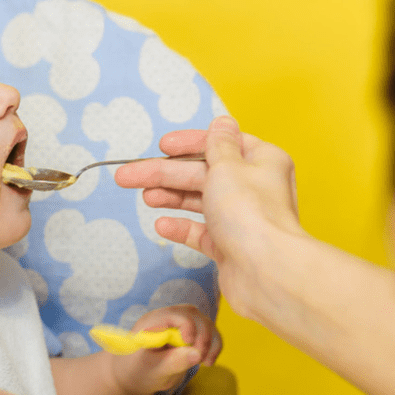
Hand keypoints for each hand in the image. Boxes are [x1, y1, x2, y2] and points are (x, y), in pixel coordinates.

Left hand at [112, 304, 222, 394]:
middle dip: (202, 335)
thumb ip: (173, 361)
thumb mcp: (152, 370)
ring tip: (206, 362)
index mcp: (152, 322)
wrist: (136, 377)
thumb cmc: (138, 372)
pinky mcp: (190, 334)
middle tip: (200, 358)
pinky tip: (208, 362)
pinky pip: (208, 333)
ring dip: (211, 341)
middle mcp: (167, 319)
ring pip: (204, 322)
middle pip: (193, 314)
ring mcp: (180, 325)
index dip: (187, 325)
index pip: (173, 313)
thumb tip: (197, 354)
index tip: (190, 343)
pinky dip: (214, 345)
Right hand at [115, 116, 304, 319]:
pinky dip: (182, 227)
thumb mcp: (227, 166)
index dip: (189, 143)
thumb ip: (218, 144)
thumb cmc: (251, 214)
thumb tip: (222, 122)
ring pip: (199, 201)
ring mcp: (241, 218)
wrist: (266, 272)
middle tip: (129, 176)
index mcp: (261, 161)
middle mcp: (254, 188)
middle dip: (165, 174)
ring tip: (145, 197)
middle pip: (202, 174)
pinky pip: (201, 232)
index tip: (163, 146)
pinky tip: (162, 225)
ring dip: (170, 197)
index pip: (221, 143)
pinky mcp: (230, 246)